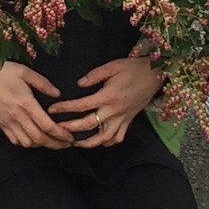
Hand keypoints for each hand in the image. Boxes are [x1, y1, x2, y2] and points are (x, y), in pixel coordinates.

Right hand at [0, 60, 73, 148]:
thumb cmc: (3, 71)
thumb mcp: (26, 72)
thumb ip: (44, 83)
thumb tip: (57, 94)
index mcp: (26, 103)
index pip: (47, 126)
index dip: (61, 134)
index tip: (70, 137)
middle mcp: (17, 116)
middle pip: (39, 139)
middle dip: (55, 144)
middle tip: (66, 145)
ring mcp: (8, 122)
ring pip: (27, 143)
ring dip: (41, 145)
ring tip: (50, 141)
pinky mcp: (0, 124)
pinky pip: (15, 140)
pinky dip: (26, 143)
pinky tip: (32, 138)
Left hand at [47, 53, 162, 147]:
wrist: (156, 74)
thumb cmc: (133, 68)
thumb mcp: (112, 66)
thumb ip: (94, 75)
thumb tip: (79, 84)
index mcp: (108, 96)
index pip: (82, 105)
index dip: (65, 108)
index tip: (52, 110)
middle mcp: (114, 111)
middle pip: (89, 125)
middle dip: (71, 128)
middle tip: (57, 129)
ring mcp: (123, 118)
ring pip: (104, 138)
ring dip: (88, 143)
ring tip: (75, 143)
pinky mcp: (129, 121)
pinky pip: (118, 137)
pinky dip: (107, 142)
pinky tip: (99, 141)